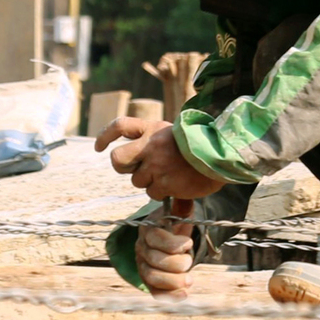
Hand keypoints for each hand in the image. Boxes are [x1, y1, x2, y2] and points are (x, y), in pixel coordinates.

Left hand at [96, 117, 225, 205]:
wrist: (221, 154)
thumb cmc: (200, 146)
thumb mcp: (177, 136)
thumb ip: (157, 146)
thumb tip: (142, 162)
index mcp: (152, 128)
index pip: (120, 126)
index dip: (105, 136)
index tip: (98, 147)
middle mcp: (150, 144)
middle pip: (117, 158)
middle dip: (123, 167)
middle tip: (137, 169)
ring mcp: (156, 164)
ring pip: (137, 180)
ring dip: (150, 182)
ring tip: (171, 175)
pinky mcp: (164, 181)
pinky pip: (153, 193)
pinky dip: (163, 193)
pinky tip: (177, 184)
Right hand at [134, 198, 196, 293]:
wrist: (173, 237)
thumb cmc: (177, 224)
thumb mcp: (180, 212)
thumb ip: (182, 207)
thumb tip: (185, 200)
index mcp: (148, 230)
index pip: (155, 239)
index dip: (172, 244)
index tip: (188, 243)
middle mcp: (142, 248)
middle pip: (154, 261)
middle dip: (176, 264)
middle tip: (190, 262)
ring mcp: (143, 266)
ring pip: (152, 278)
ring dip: (174, 281)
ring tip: (190, 279)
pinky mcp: (149, 282)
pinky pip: (155, 292)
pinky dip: (170, 296)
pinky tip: (184, 295)